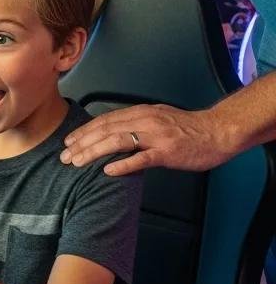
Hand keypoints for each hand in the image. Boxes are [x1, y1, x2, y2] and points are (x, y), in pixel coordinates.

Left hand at [60, 103, 230, 174]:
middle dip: (81, 142)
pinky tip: (108, 171)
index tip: (69, 141)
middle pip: (105, 129)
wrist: (217, 131)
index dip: (84, 131)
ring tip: (78, 161)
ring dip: (93, 151)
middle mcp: (144, 121)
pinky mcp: (167, 152)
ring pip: (116, 141)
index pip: (104, 120)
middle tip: (65, 155)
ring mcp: (155, 136)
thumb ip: (136, 122)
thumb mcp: (157, 116)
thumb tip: (115, 129)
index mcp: (140, 112)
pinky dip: (123, 164)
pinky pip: (141, 158)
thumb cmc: (188, 126)